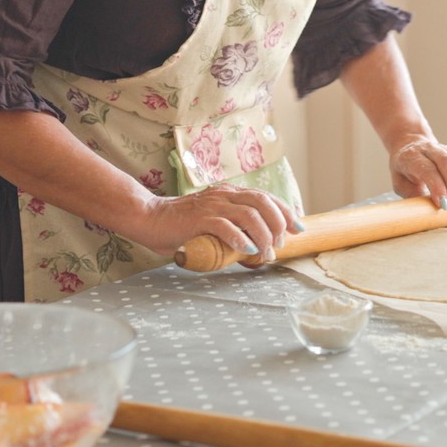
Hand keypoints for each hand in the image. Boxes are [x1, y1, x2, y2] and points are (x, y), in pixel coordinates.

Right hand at [127, 183, 302, 262]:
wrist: (149, 218)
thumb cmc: (182, 225)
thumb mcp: (213, 221)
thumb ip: (233, 228)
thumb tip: (257, 248)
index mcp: (229, 193)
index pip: (265, 197)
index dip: (285, 211)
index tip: (297, 228)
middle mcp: (224, 195)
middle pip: (263, 202)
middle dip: (279, 223)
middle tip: (281, 244)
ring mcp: (212, 205)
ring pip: (249, 215)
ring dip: (263, 235)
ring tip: (265, 253)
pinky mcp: (200, 218)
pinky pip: (226, 227)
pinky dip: (241, 239)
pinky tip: (248, 251)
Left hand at [389, 137, 446, 210]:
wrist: (409, 145)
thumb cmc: (404, 170)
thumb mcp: (400, 184)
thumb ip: (412, 195)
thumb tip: (429, 211)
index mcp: (412, 156)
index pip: (428, 168)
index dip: (437, 187)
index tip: (442, 205)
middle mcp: (430, 149)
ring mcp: (446, 149)